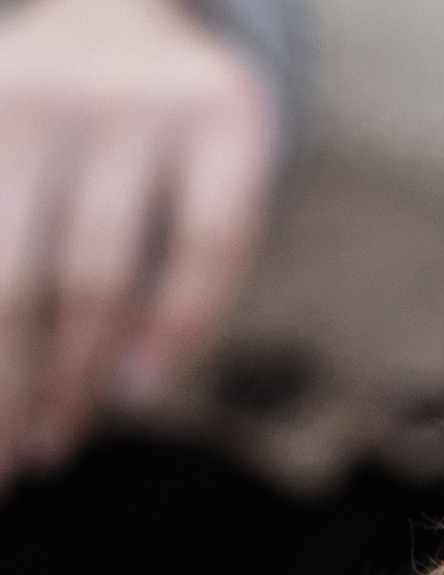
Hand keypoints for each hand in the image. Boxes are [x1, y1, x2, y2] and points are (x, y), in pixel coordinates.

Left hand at [0, 0, 278, 485]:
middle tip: (16, 462)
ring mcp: (136, 102)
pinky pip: (204, 249)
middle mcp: (41, 94)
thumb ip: (7, 247)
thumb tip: (2, 381)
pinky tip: (136, 382)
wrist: (144, 10)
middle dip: (12, 388)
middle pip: (17, 281)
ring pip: (97, 279)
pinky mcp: (223, 117)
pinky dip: (175, 326)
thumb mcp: (2, 159)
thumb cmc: (56, 122)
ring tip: (59, 439)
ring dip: (76, 380)